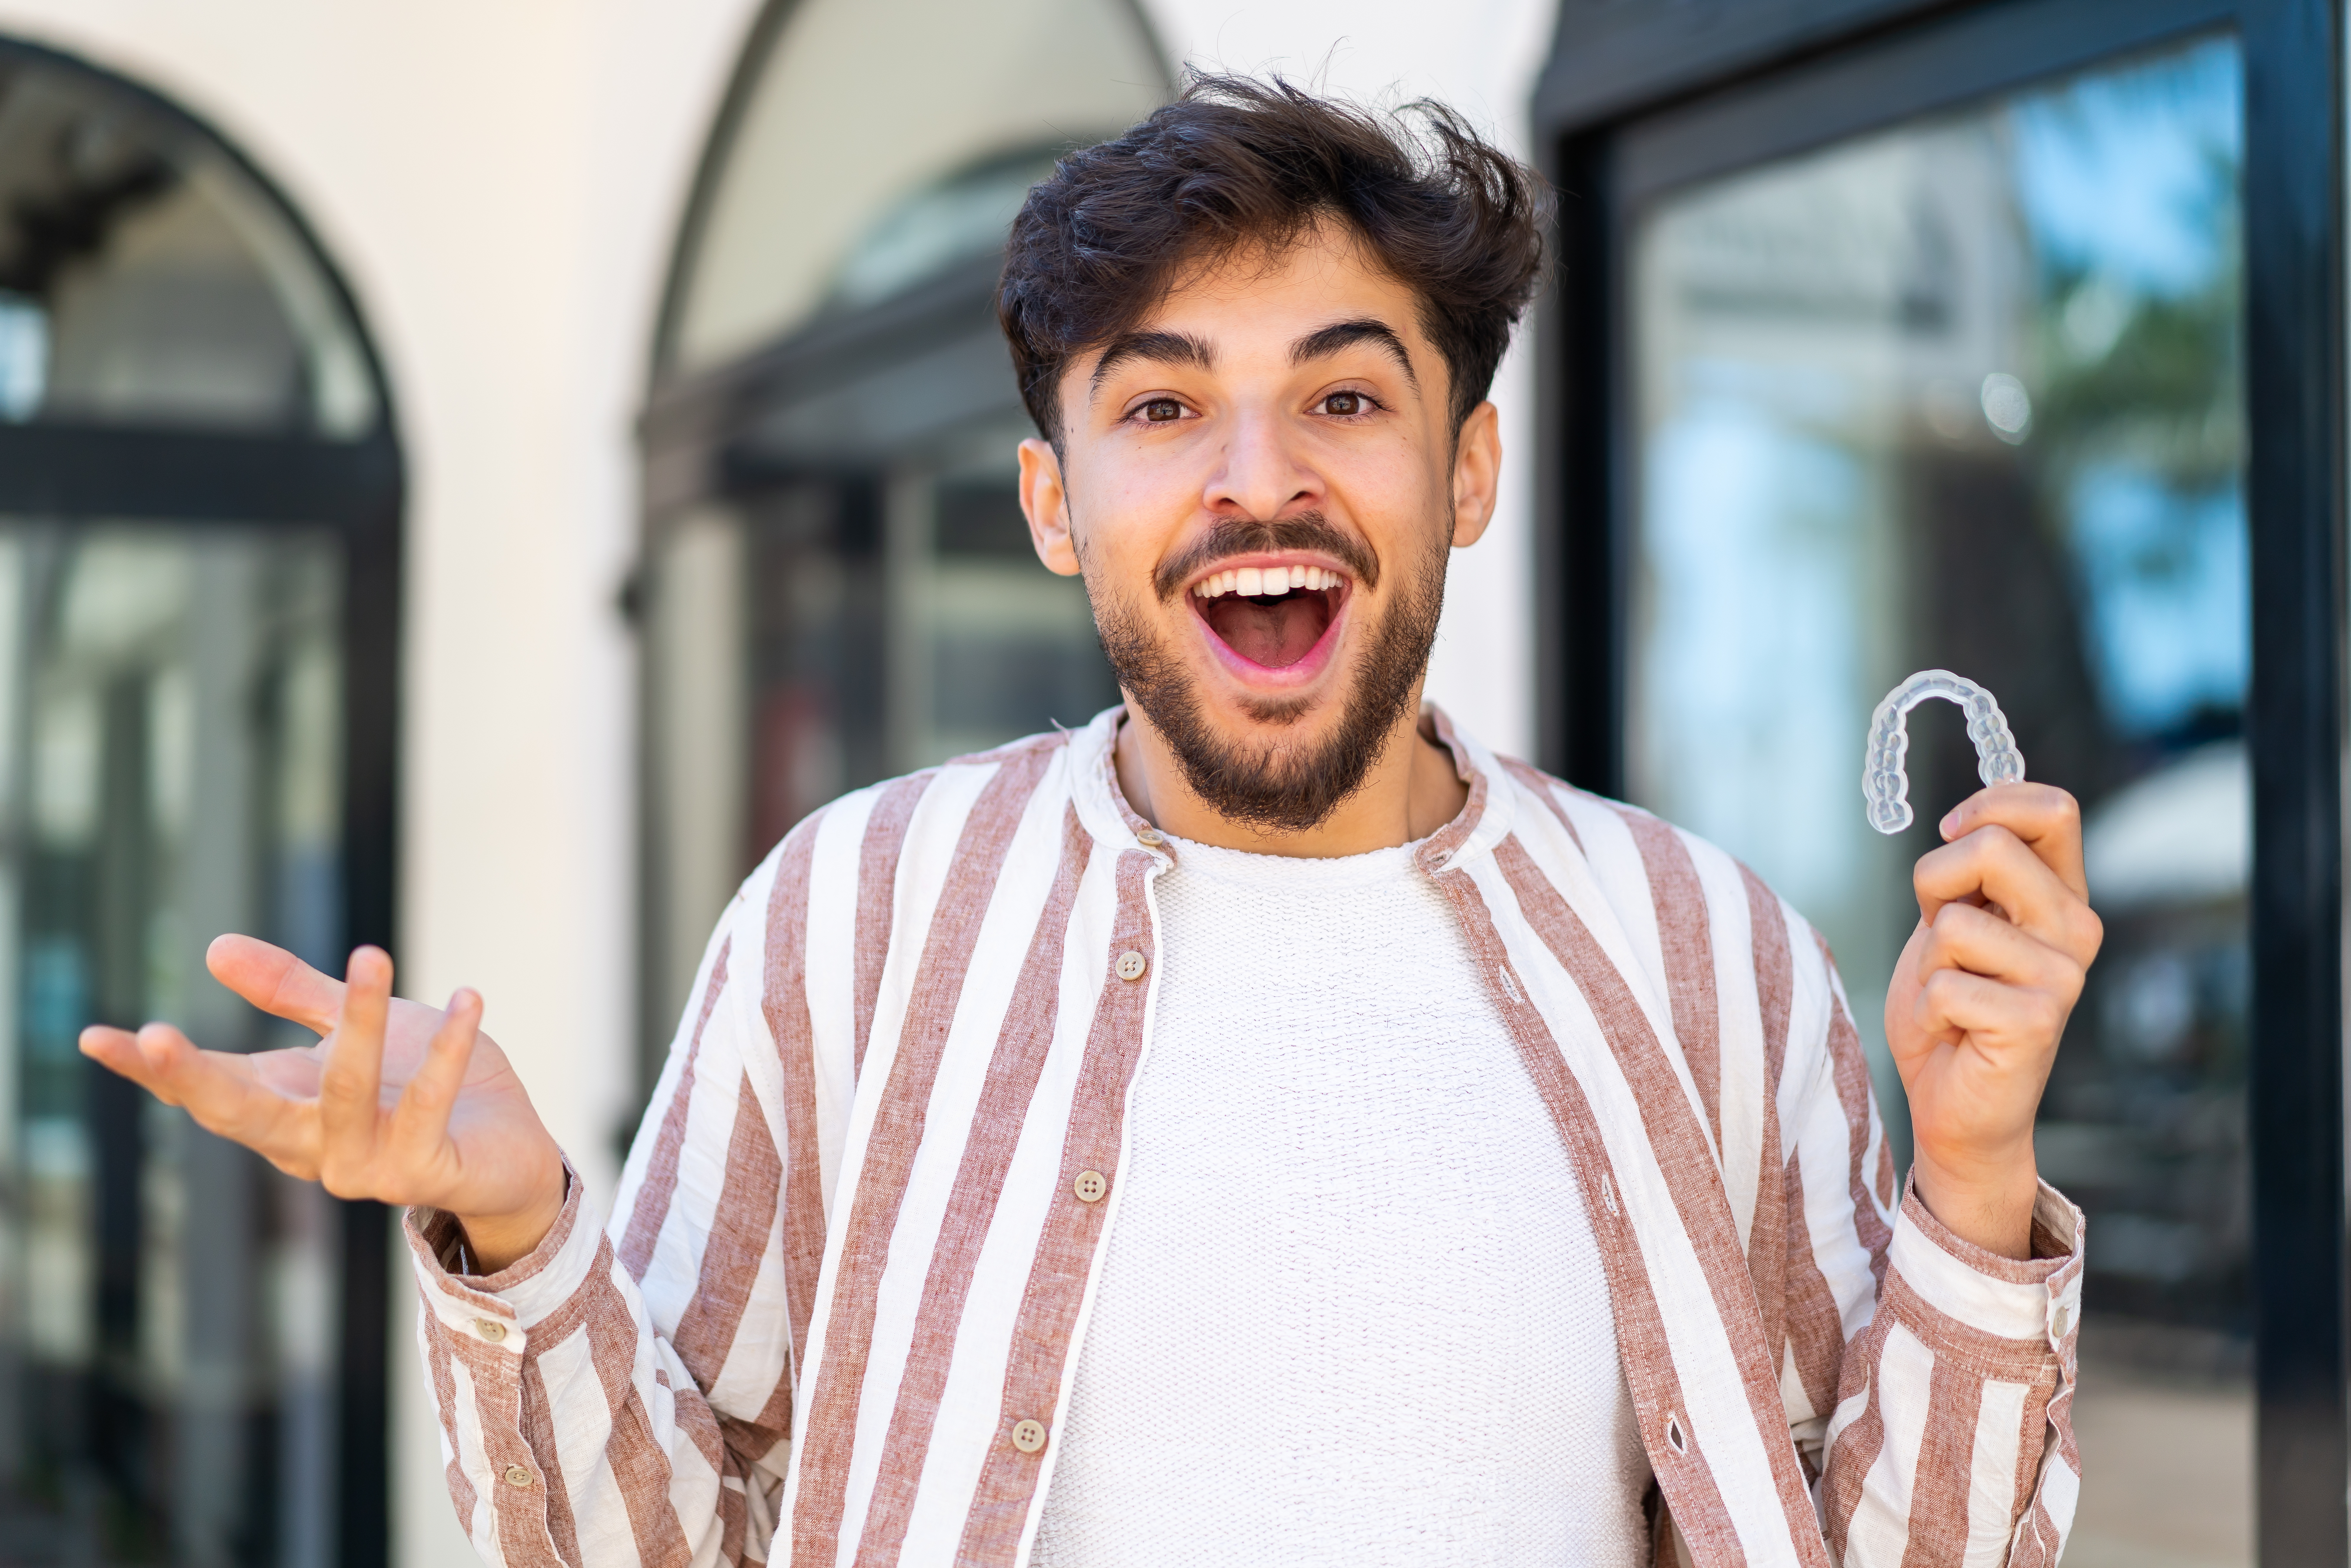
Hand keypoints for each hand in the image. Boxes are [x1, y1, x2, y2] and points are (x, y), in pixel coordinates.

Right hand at [79, 936, 565, 1270]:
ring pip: (344, 1090)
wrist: (507, 1151)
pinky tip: (468, 998)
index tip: (94, 1035)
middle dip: (197, 1077)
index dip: (151, 1067)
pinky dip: (449, 1049)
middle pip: (241, 1112)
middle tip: (155, 1033)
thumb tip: (213, 949)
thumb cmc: (419, 1084)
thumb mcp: (352, 1027)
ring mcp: (364, 1165)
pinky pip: (428, 1102)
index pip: (205, 1089)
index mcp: (287, 1108)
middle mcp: (312, 1146)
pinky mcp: (423, 1169)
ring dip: (357, 1020)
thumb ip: (291, 993)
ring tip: (371, 952)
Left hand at [1886, 783, 2101, 1258]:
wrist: (1951, 1102)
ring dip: (1927, 961)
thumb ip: (1970, 874)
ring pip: (1954, 921)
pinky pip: (1945, 983)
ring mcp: (2062, 977)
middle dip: (1935, 884)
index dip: (1989, 806)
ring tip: (1950, 996)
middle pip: (1991, 846)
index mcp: (2061, 896)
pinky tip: (1952, 1032)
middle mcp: (2075, 930)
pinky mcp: (2037, 1020)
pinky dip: (1927, 1009)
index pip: (2053, 809)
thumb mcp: (1951, 920)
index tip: (1950, 835)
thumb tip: (1970, 820)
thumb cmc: (1948, 1006)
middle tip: (1940, 940)